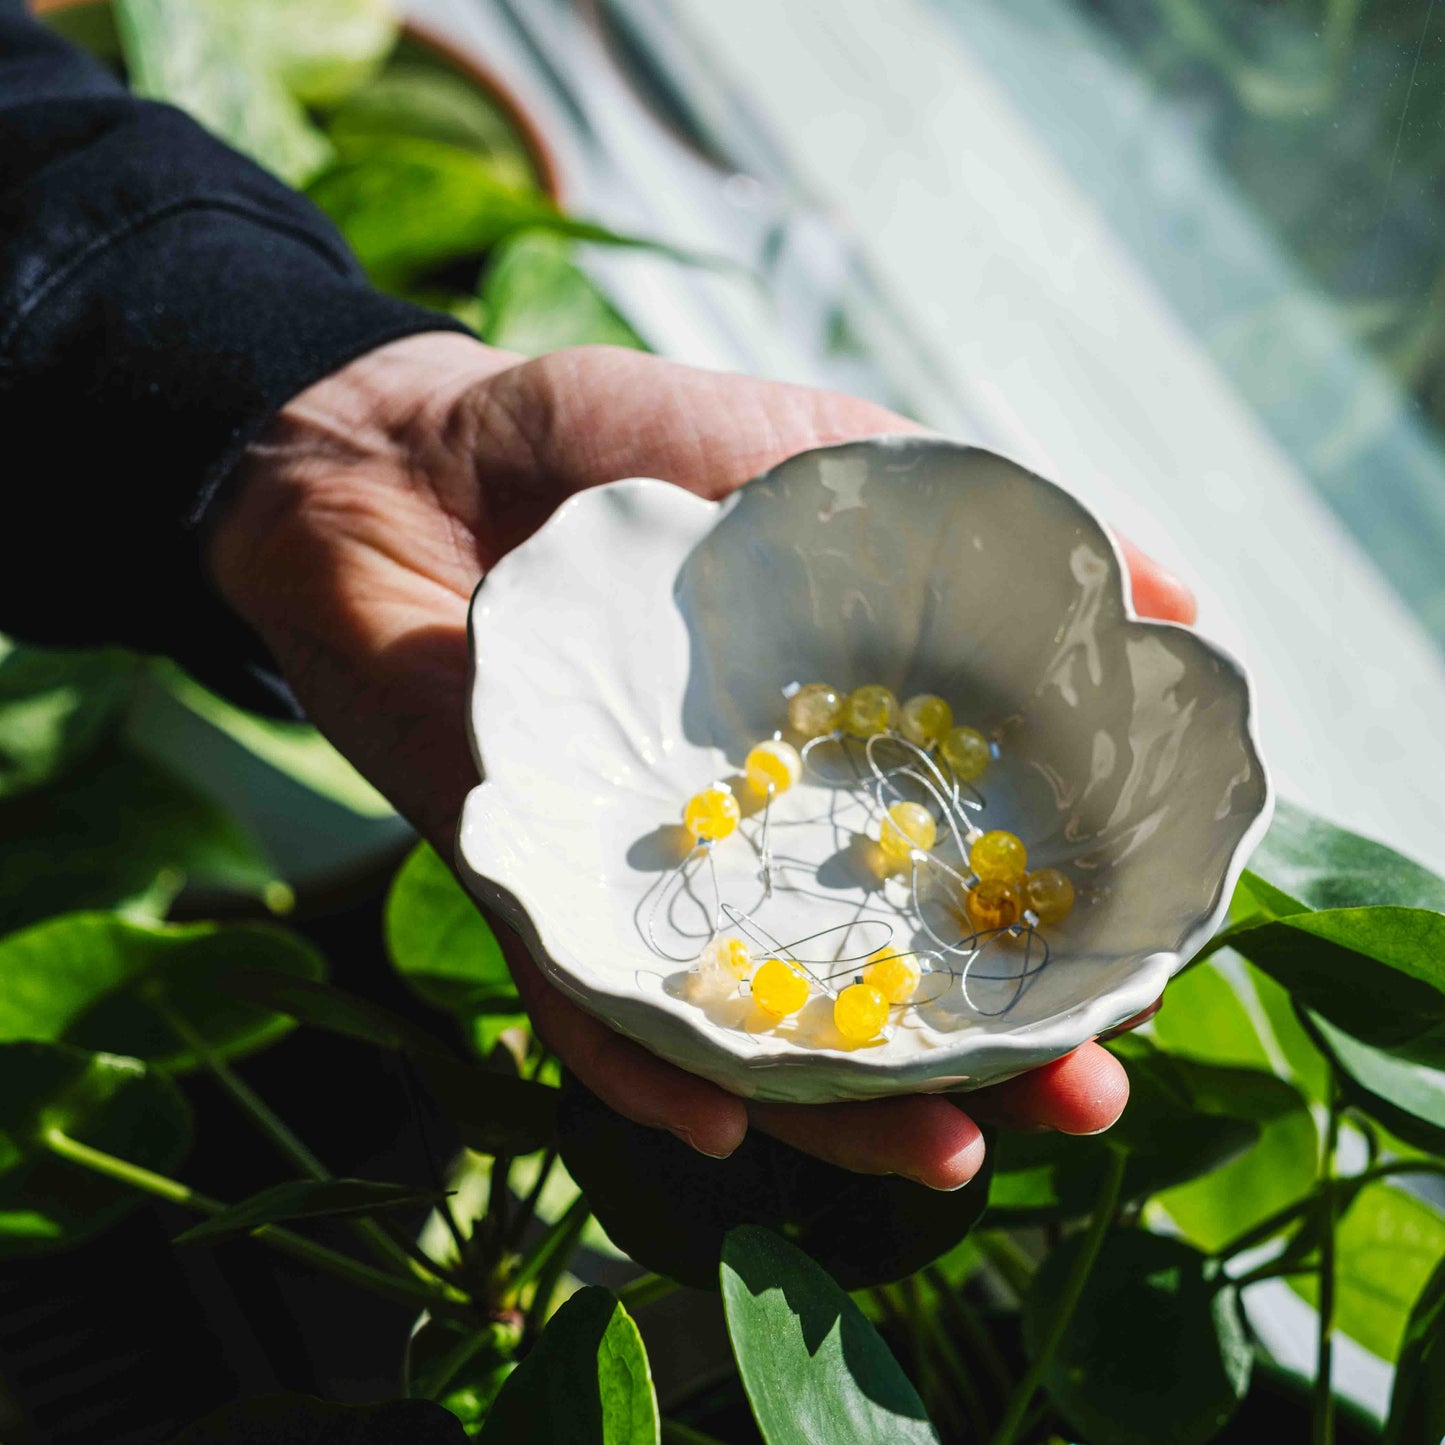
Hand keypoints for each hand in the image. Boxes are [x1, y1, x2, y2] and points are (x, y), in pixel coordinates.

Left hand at [210, 334, 1193, 1189]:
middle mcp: (743, 838)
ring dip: (841, 1106)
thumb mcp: (812, 455)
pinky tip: (719, 1121)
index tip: (1142, 979)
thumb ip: (966, 521)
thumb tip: (1177, 591)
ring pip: (745, 1026)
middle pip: (870, 975)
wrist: (405, 458)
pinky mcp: (523, 889)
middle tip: (1082, 1103)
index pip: (952, 869)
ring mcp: (634, 877)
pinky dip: (641, 1067)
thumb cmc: (613, 450)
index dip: (1045, 931)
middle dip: (978, 1054)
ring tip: (944, 1153)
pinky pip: (581, 1001)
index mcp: (823, 757)